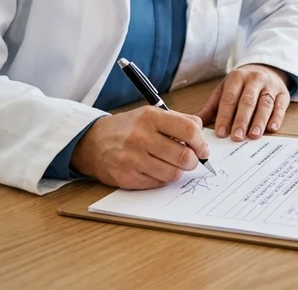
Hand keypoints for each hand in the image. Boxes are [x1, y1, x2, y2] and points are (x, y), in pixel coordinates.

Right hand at [70, 105, 208, 189]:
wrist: (93, 143)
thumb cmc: (128, 128)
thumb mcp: (151, 114)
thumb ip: (179, 120)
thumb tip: (202, 135)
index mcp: (150, 117)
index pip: (189, 130)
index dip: (201, 143)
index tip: (203, 149)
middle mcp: (140, 137)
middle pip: (184, 156)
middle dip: (193, 161)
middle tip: (191, 160)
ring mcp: (132, 159)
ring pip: (173, 174)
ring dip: (178, 171)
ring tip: (172, 164)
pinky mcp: (127, 178)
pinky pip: (158, 184)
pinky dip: (162, 179)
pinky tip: (156, 169)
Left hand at [198, 64, 290, 140]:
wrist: (266, 69)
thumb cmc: (242, 84)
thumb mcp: (224, 89)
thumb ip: (212, 107)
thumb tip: (196, 124)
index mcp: (237, 77)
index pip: (229, 98)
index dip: (225, 116)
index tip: (221, 133)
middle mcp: (254, 79)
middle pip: (247, 101)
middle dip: (241, 120)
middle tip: (236, 137)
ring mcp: (270, 86)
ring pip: (265, 104)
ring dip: (259, 121)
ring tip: (253, 135)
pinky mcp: (283, 93)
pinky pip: (280, 106)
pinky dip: (277, 117)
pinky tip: (271, 128)